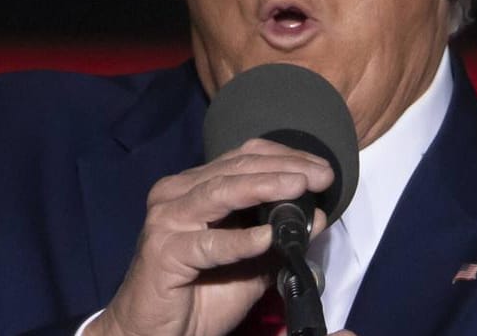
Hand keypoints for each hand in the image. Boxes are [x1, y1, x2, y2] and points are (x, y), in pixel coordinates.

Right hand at [86, 138, 333, 335]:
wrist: (156, 332)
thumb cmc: (200, 296)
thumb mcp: (250, 265)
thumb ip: (278, 239)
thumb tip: (317, 216)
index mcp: (194, 188)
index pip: (241, 158)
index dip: (282, 157)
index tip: (321, 169)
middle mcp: (176, 194)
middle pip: (235, 169)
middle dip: (282, 169)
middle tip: (321, 175)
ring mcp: (167, 220)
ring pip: (220, 194)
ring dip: (264, 188)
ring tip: (299, 187)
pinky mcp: (164, 252)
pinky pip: (207, 244)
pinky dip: (239, 240)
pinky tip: (266, 236)